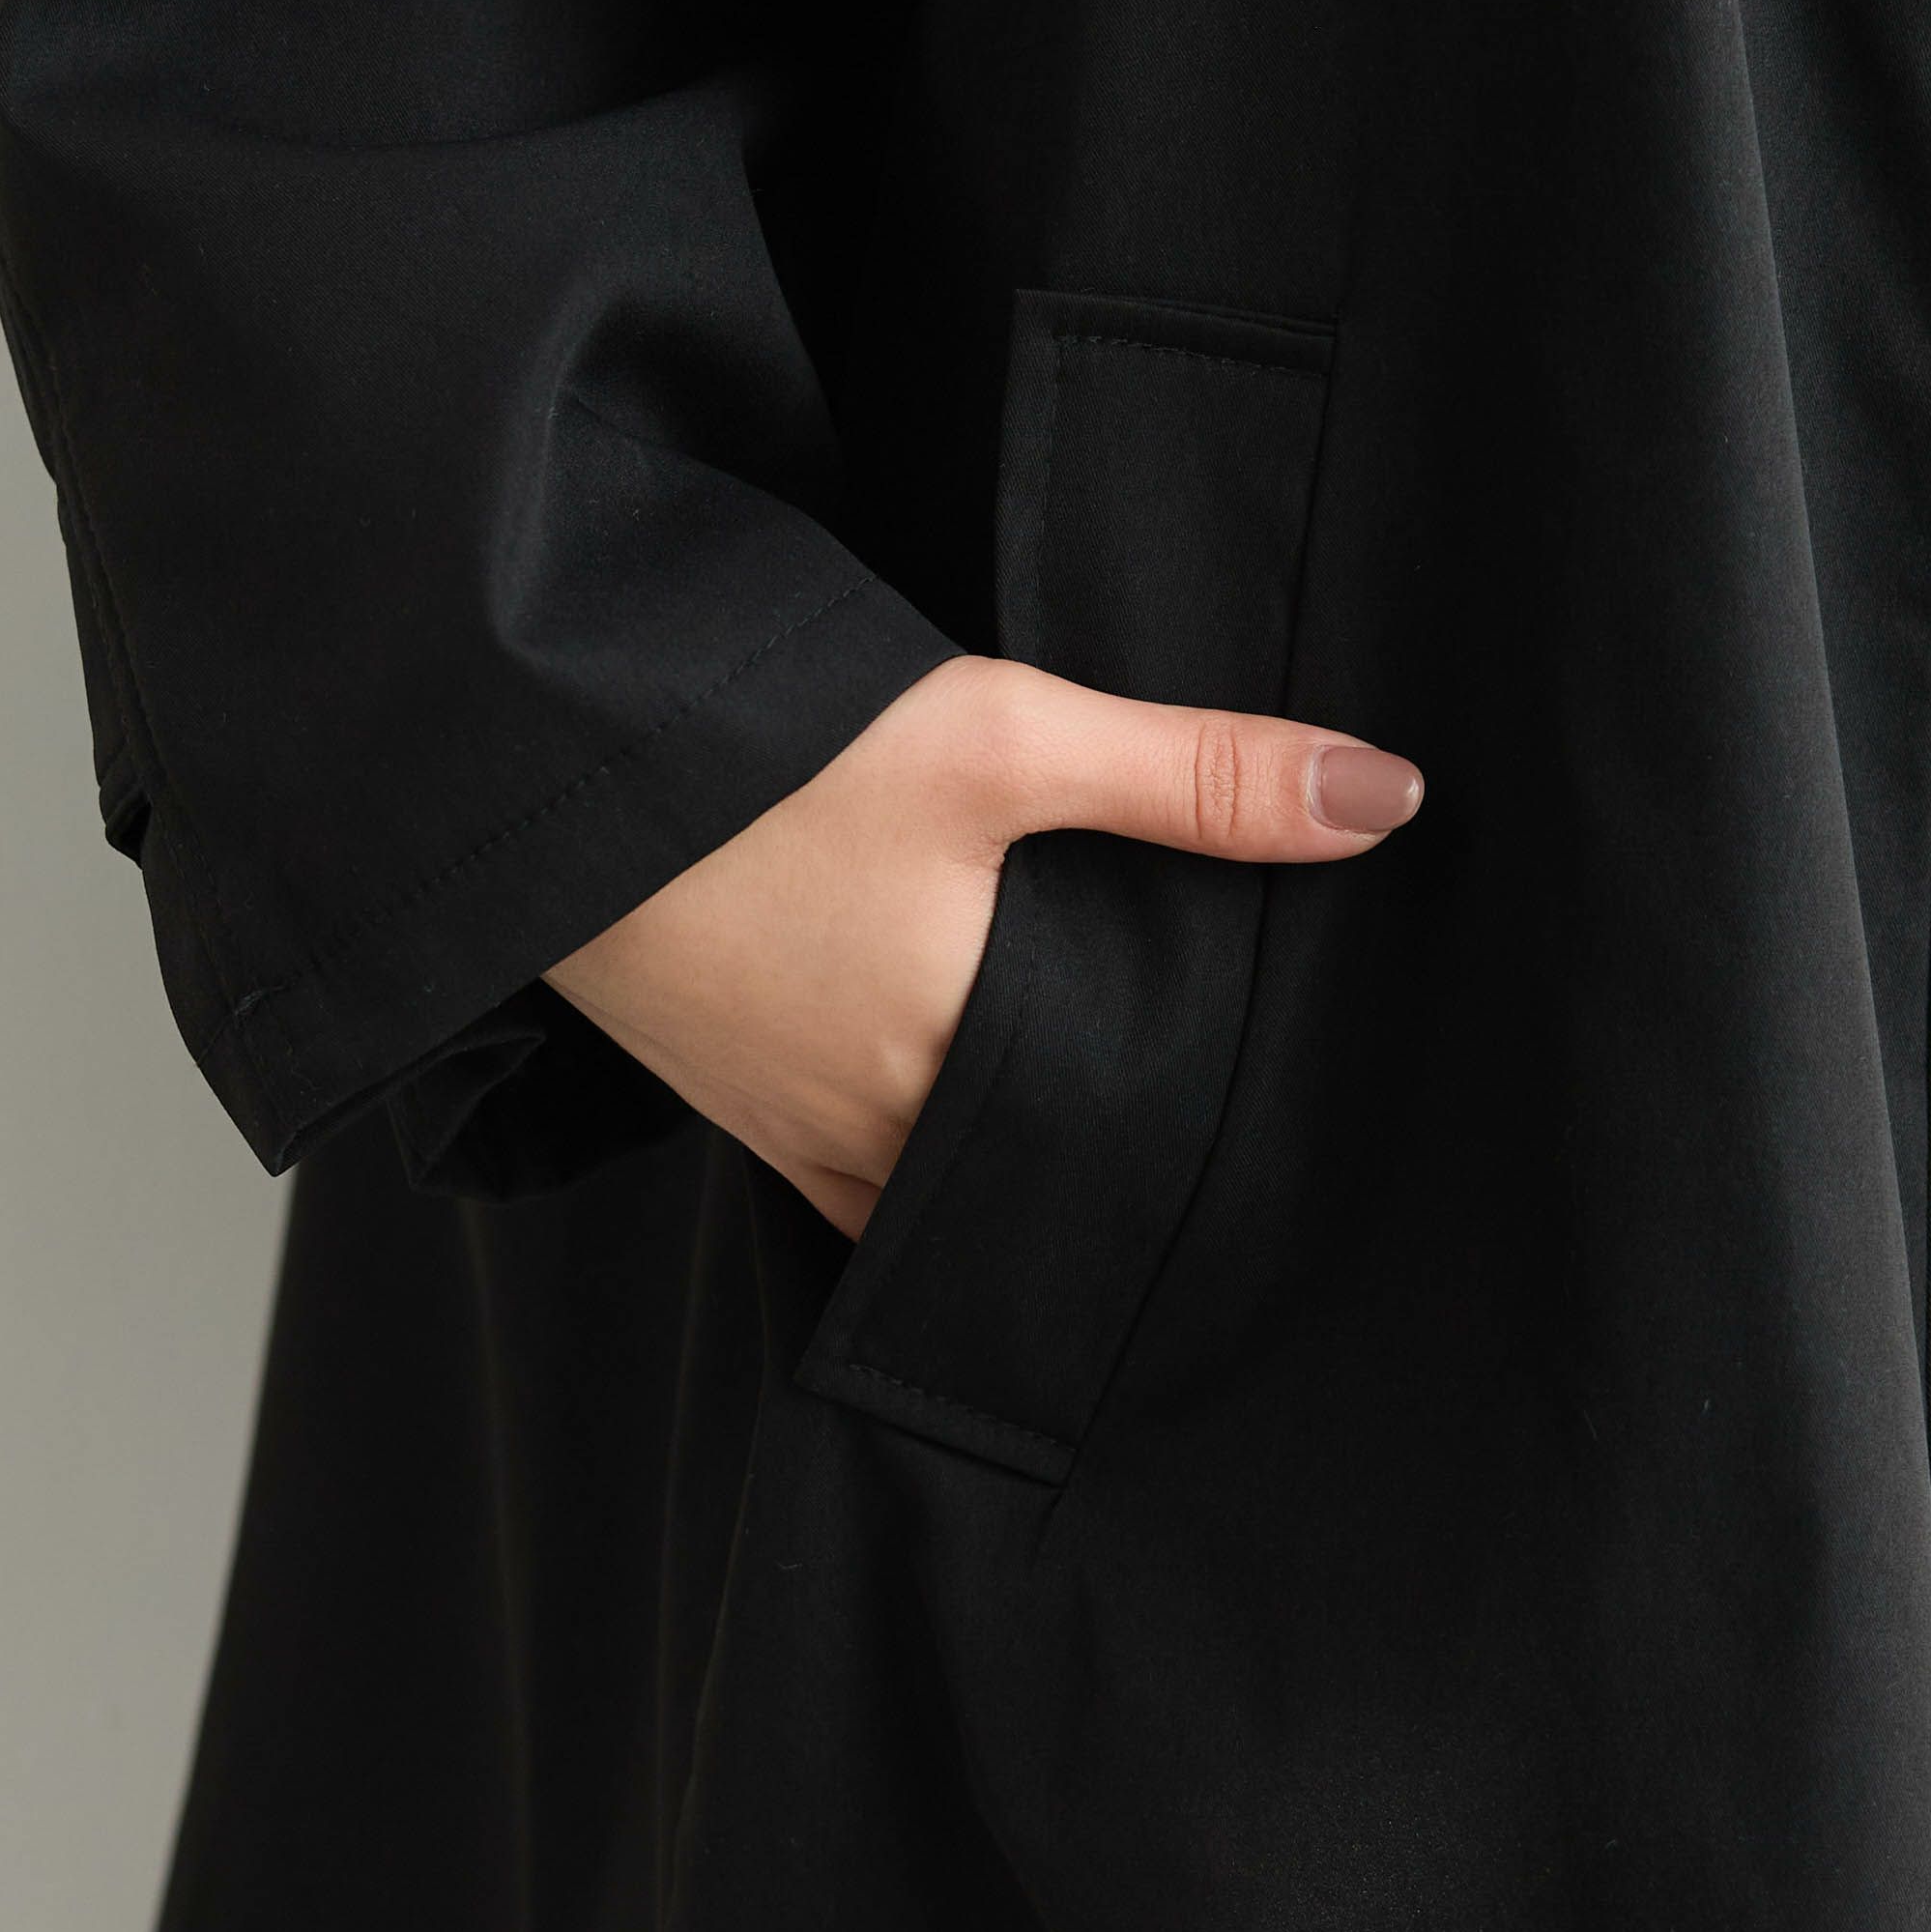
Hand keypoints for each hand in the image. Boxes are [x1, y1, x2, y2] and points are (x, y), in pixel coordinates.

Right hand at [545, 653, 1423, 1234]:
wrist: (539, 763)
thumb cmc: (768, 753)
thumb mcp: (999, 735)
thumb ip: (1195, 776)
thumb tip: (1392, 798)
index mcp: (957, 1064)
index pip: (1116, 1163)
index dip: (1194, 1168)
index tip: (1280, 1172)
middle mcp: (874, 1130)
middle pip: (1029, 1193)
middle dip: (1107, 1184)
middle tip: (1220, 1174)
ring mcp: (789, 1127)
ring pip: (936, 1197)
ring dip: (1005, 1180)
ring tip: (1097, 1141)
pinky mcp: (730, 1096)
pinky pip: (849, 1177)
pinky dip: (911, 1165)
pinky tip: (955, 1106)